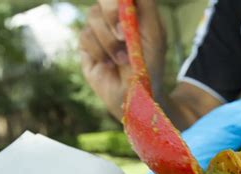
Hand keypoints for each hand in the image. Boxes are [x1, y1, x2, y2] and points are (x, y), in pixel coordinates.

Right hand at [79, 0, 165, 119]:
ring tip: (122, 60)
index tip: (124, 5)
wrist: (135, 97)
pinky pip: (85, 36)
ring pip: (93, 16)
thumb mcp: (154, 34)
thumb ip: (146, 6)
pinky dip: (99, 51)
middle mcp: (114, 14)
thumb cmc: (150, 66)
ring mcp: (99, 28)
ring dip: (109, 41)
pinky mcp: (87, 44)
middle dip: (112, 11)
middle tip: (122, 34)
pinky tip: (109, 64)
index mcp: (133, 8)